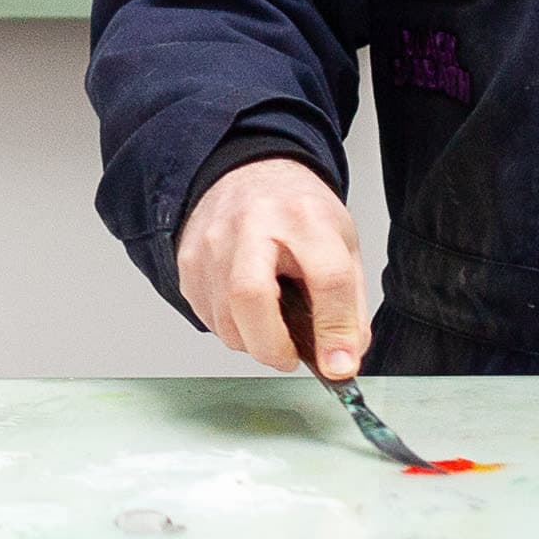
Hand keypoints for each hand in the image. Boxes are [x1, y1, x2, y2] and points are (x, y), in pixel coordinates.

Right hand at [177, 158, 365, 379]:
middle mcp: (253, 224)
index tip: (339, 364)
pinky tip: (247, 309)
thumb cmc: (297, 211)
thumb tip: (344, 359)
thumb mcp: (341, 244)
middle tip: (290, 356)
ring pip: (225, 320)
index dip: (335, 329)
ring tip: (271, 323)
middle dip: (272, 346)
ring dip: (253, 341)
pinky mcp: (188, 261)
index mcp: (305, 216)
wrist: (249, 173)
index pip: (327, 278)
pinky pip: (207, 318)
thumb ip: (350, 305)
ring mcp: (213, 242)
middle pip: (250, 297)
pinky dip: (232, 329)